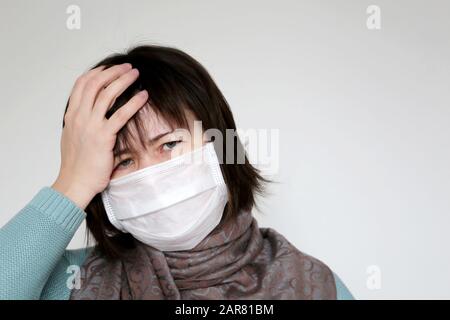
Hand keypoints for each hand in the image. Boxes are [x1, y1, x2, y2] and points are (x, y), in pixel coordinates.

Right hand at [51, 63, 147, 209]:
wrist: (76, 182)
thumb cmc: (77, 164)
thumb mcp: (73, 137)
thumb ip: (80, 122)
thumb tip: (90, 114)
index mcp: (72, 115)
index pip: (82, 84)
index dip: (97, 72)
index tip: (110, 67)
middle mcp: (79, 116)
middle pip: (95, 84)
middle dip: (112, 71)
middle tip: (127, 67)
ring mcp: (90, 125)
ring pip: (107, 94)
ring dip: (123, 80)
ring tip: (135, 74)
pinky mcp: (104, 136)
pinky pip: (121, 114)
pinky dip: (133, 102)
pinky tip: (143, 95)